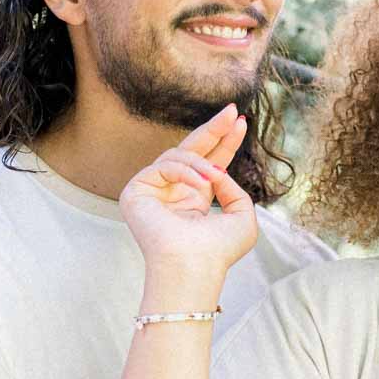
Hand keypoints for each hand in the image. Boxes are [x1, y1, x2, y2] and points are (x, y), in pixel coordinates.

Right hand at [119, 105, 254, 308]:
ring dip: (203, 162)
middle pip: (191, 150)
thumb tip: (218, 170)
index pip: (208, 163)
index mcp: (193, 200)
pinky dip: (187, 171)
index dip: (224, 142)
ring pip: (178, 155)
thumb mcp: (242, 216)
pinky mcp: (136, 190)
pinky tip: (202, 183)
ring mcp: (153, 191)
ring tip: (217, 175)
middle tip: (231, 112)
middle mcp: (171, 193)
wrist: (195, 266)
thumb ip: (235, 189)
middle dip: (213, 130)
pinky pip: (164, 164)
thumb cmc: (219, 251)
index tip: (241, 121)